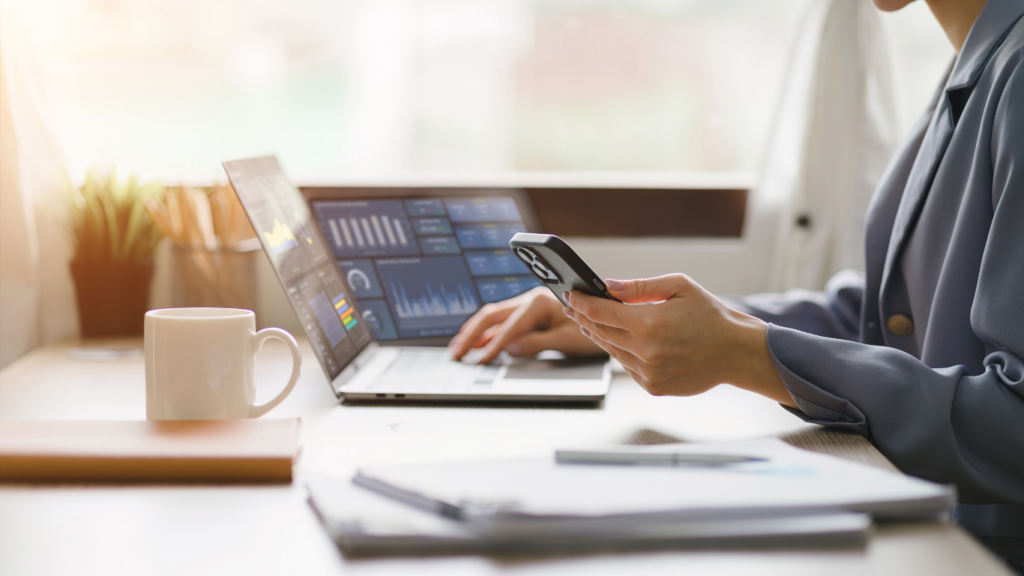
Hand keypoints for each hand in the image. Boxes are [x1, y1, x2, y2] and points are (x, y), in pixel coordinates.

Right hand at [449, 287, 602, 362]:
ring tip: (458, 347)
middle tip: (457, 354)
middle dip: (473, 335)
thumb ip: (536, 343)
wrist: (609, 315)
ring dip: (474, 331)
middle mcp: (531, 298)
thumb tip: (509, 348)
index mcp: (540, 302)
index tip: (480, 360)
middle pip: (493, 315)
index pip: (510, 327)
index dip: (493, 345)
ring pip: (494, 316)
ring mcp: (528, 303)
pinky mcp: (530, 311)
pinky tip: (476, 342)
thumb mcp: (567, 340)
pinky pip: (502, 320)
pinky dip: (487, 331)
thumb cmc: (594, 327)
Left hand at [563, 274, 794, 406]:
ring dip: (599, 335)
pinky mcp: (653, 386)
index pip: (601, 311)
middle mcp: (646, 350)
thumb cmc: (711, 316)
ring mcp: (648, 372)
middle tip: (574, 307)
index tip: (572, 294)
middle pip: (600, 331)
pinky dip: (621, 352)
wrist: (736, 352)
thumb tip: (607, 285)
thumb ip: (639, 286)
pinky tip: (618, 340)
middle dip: (584, 317)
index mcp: (650, 322)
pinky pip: (627, 366)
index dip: (582, 302)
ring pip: (611, 350)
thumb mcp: (679, 287)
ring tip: (591, 322)